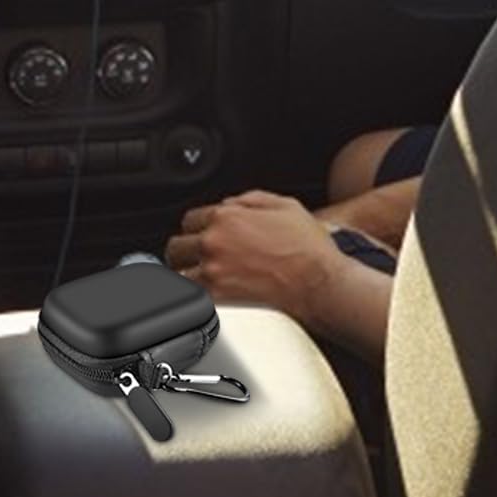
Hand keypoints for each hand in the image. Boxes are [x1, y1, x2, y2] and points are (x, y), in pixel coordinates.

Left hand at [164, 190, 344, 325]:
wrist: (320, 283)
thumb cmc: (308, 247)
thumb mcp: (284, 205)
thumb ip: (250, 199)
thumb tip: (230, 203)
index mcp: (227, 216)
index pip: (190, 219)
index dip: (198, 227)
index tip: (203, 235)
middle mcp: (214, 241)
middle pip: (176, 246)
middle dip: (186, 250)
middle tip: (196, 257)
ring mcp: (213, 271)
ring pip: (177, 272)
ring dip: (186, 273)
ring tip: (198, 278)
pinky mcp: (218, 297)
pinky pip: (189, 295)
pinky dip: (192, 294)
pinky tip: (202, 293)